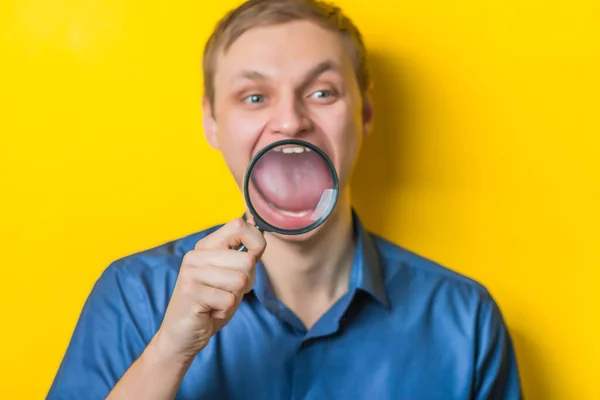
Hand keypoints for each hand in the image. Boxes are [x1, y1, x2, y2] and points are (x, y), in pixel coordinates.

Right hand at [152, 218, 265, 363]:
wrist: (181, 336)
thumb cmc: (210, 304)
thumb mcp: (229, 275)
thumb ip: (242, 254)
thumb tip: (256, 224)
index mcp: (206, 246)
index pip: (239, 225)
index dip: (256, 243)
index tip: (251, 260)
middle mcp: (196, 255)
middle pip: (247, 260)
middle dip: (246, 282)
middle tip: (226, 292)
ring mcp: (191, 273)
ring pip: (240, 281)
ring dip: (234, 298)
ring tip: (216, 302)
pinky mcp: (191, 292)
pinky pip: (229, 301)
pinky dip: (225, 311)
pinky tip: (209, 312)